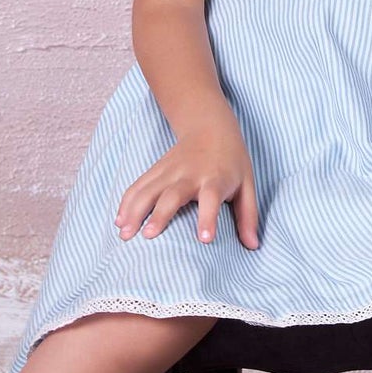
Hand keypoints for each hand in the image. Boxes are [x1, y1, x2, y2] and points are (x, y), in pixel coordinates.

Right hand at [114, 120, 260, 248]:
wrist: (210, 126)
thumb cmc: (232, 162)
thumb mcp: (247, 185)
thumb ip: (248, 216)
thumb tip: (253, 246)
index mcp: (215, 179)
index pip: (212, 198)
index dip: (208, 218)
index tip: (204, 239)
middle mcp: (190, 174)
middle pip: (172, 194)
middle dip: (160, 214)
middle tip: (148, 236)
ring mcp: (170, 170)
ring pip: (148, 189)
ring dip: (135, 210)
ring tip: (124, 233)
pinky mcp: (157, 169)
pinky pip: (138, 185)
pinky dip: (126, 202)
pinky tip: (119, 220)